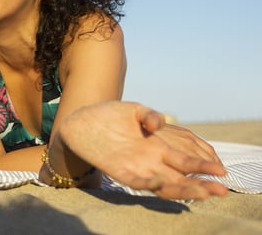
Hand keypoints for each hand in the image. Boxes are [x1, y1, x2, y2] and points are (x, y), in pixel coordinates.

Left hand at [57, 101, 227, 200]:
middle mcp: (151, 160)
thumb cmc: (110, 115)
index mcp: (160, 146)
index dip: (204, 166)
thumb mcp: (134, 110)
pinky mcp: (117, 170)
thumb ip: (150, 116)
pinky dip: (148, 183)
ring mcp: (135, 167)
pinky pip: (136, 181)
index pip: (188, 160)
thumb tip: (160, 123)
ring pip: (163, 183)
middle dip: (201, 184)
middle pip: (180, 176)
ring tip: (200, 191)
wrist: (80, 120)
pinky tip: (160, 182)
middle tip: (221, 189)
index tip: (221, 170)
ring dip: (180, 188)